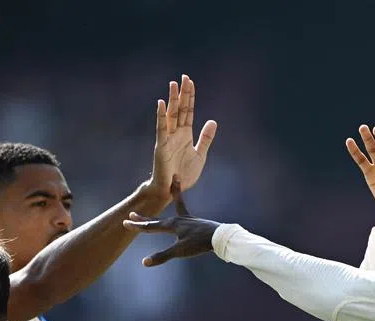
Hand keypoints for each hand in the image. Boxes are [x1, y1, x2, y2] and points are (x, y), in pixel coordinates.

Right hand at [124, 181, 219, 265]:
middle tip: (132, 213)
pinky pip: (185, 209)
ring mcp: (187, 219)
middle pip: (157, 219)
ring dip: (170, 196)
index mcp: (171, 225)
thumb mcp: (180, 251)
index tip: (124, 223)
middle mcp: (178, 220)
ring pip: (174, 208)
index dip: (137, 226)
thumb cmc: (199, 244)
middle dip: (144, 218)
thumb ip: (162, 256)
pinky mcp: (196, 221)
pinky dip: (182, 200)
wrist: (220, 237)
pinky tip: (183, 192)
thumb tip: (144, 262)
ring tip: (170, 184)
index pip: (150, 227)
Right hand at [148, 75, 217, 200]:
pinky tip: (161, 103)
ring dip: (172, 100)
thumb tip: (213, 121)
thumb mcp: (200, 155)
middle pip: (180, 109)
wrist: (172, 190)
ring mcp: (168, 138)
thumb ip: (206, 138)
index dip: (190, 97)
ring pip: (171, 115)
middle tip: (184, 77)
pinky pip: (161, 129)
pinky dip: (161, 116)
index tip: (191, 82)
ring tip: (173, 84)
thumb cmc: (184, 174)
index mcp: (185, 134)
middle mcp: (176, 133)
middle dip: (182, 94)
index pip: (188, 111)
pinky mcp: (161, 146)